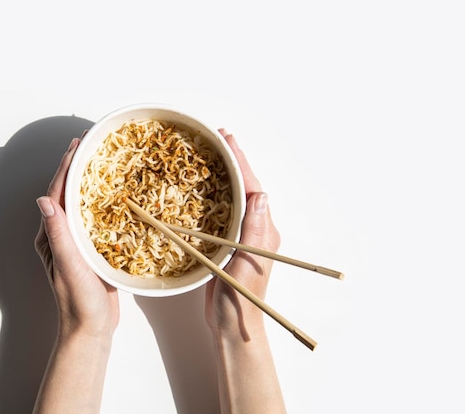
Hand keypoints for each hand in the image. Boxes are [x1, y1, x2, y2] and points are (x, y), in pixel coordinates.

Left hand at [34, 138, 118, 338]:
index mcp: (50, 237)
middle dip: (74, 168)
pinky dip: (101, 202)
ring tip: (99, 163)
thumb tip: (43, 200)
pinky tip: (113, 197)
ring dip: (87, 182)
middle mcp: (60, 236)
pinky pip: (93, 219)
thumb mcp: (69, 264)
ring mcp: (75, 243)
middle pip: (66, 194)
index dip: (65, 167)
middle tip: (88, 145)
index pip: (56, 194)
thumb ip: (58, 233)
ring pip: (80, 204)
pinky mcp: (91, 251)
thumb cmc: (79, 300)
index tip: (76, 145)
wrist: (91, 328)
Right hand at [205, 130, 280, 339]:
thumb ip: (255, 232)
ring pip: (233, 197)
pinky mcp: (227, 245)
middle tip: (217, 138)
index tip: (227, 139)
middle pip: (244, 187)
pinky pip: (222, 212)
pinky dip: (213, 194)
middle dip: (232, 161)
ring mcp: (242, 237)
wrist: (234, 324)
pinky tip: (201, 189)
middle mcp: (255, 229)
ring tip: (210, 155)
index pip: (251, 188)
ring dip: (223, 174)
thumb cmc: (241, 299)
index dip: (240, 161)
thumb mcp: (248, 264)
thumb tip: (261, 196)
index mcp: (263, 230)